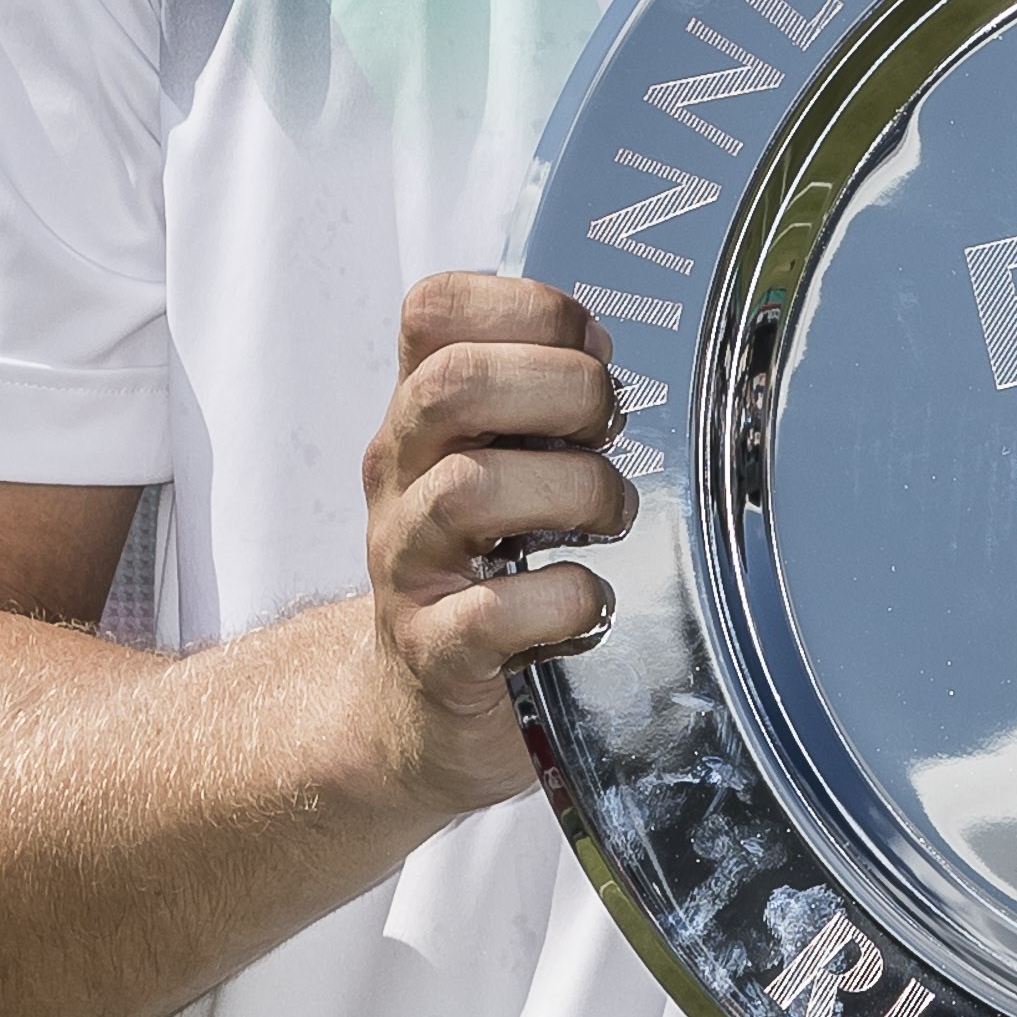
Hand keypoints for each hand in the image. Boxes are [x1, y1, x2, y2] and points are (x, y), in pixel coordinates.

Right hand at [360, 274, 634, 814]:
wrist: (417, 708)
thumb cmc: (486, 568)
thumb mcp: (499, 464)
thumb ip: (541, 402)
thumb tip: (615, 356)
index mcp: (423, 416)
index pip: (433, 311)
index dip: (526, 308)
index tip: (590, 348)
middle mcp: (400, 477)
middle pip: (449, 385)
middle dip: (560, 391)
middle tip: (610, 431)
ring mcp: (408, 565)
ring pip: (466, 490)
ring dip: (572, 491)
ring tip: (613, 517)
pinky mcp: (433, 654)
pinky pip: (488, 616)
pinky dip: (561, 601)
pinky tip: (591, 604)